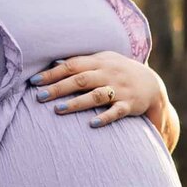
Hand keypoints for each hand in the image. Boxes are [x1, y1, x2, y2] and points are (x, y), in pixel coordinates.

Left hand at [30, 52, 165, 128]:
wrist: (152, 85)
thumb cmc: (120, 73)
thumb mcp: (104, 62)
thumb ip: (81, 63)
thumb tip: (54, 64)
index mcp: (100, 62)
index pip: (73, 65)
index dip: (53, 73)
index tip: (34, 81)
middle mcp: (109, 74)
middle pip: (81, 80)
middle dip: (59, 88)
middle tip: (40, 97)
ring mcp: (120, 89)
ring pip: (96, 95)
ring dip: (77, 102)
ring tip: (58, 110)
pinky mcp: (130, 105)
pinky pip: (117, 112)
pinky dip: (105, 117)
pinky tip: (92, 124)